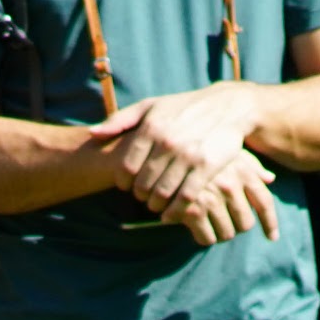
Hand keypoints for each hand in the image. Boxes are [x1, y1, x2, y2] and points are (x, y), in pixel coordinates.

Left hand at [97, 89, 282, 243]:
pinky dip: (175, 211)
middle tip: (142, 197)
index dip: (123, 182)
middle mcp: (168, 142)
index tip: (126, 185)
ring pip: (163, 194)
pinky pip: (186, 198)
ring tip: (156, 204)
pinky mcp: (207, 167)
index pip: (126, 168)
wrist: (227, 107)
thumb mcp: (150, 106)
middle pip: (143, 184)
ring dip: (156, 205)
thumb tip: (92, 134)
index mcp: (151, 127)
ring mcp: (188, 155)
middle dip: (140, 196)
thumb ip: (119, 120)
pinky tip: (171, 213)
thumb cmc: (183, 108)